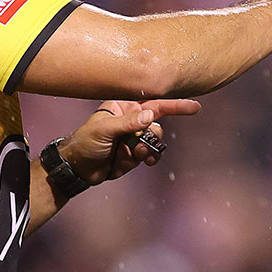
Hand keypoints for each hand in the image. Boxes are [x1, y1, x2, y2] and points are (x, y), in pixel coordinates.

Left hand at [57, 99, 201, 184]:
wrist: (77, 168)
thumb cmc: (85, 142)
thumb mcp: (104, 130)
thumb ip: (128, 122)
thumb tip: (151, 115)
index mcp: (123, 107)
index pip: (153, 103)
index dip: (174, 105)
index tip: (194, 107)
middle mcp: (131, 120)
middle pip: (157, 124)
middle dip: (152, 136)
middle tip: (140, 143)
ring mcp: (133, 138)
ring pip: (155, 141)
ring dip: (149, 149)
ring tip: (136, 155)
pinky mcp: (134, 154)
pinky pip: (151, 154)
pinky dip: (150, 157)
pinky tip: (145, 161)